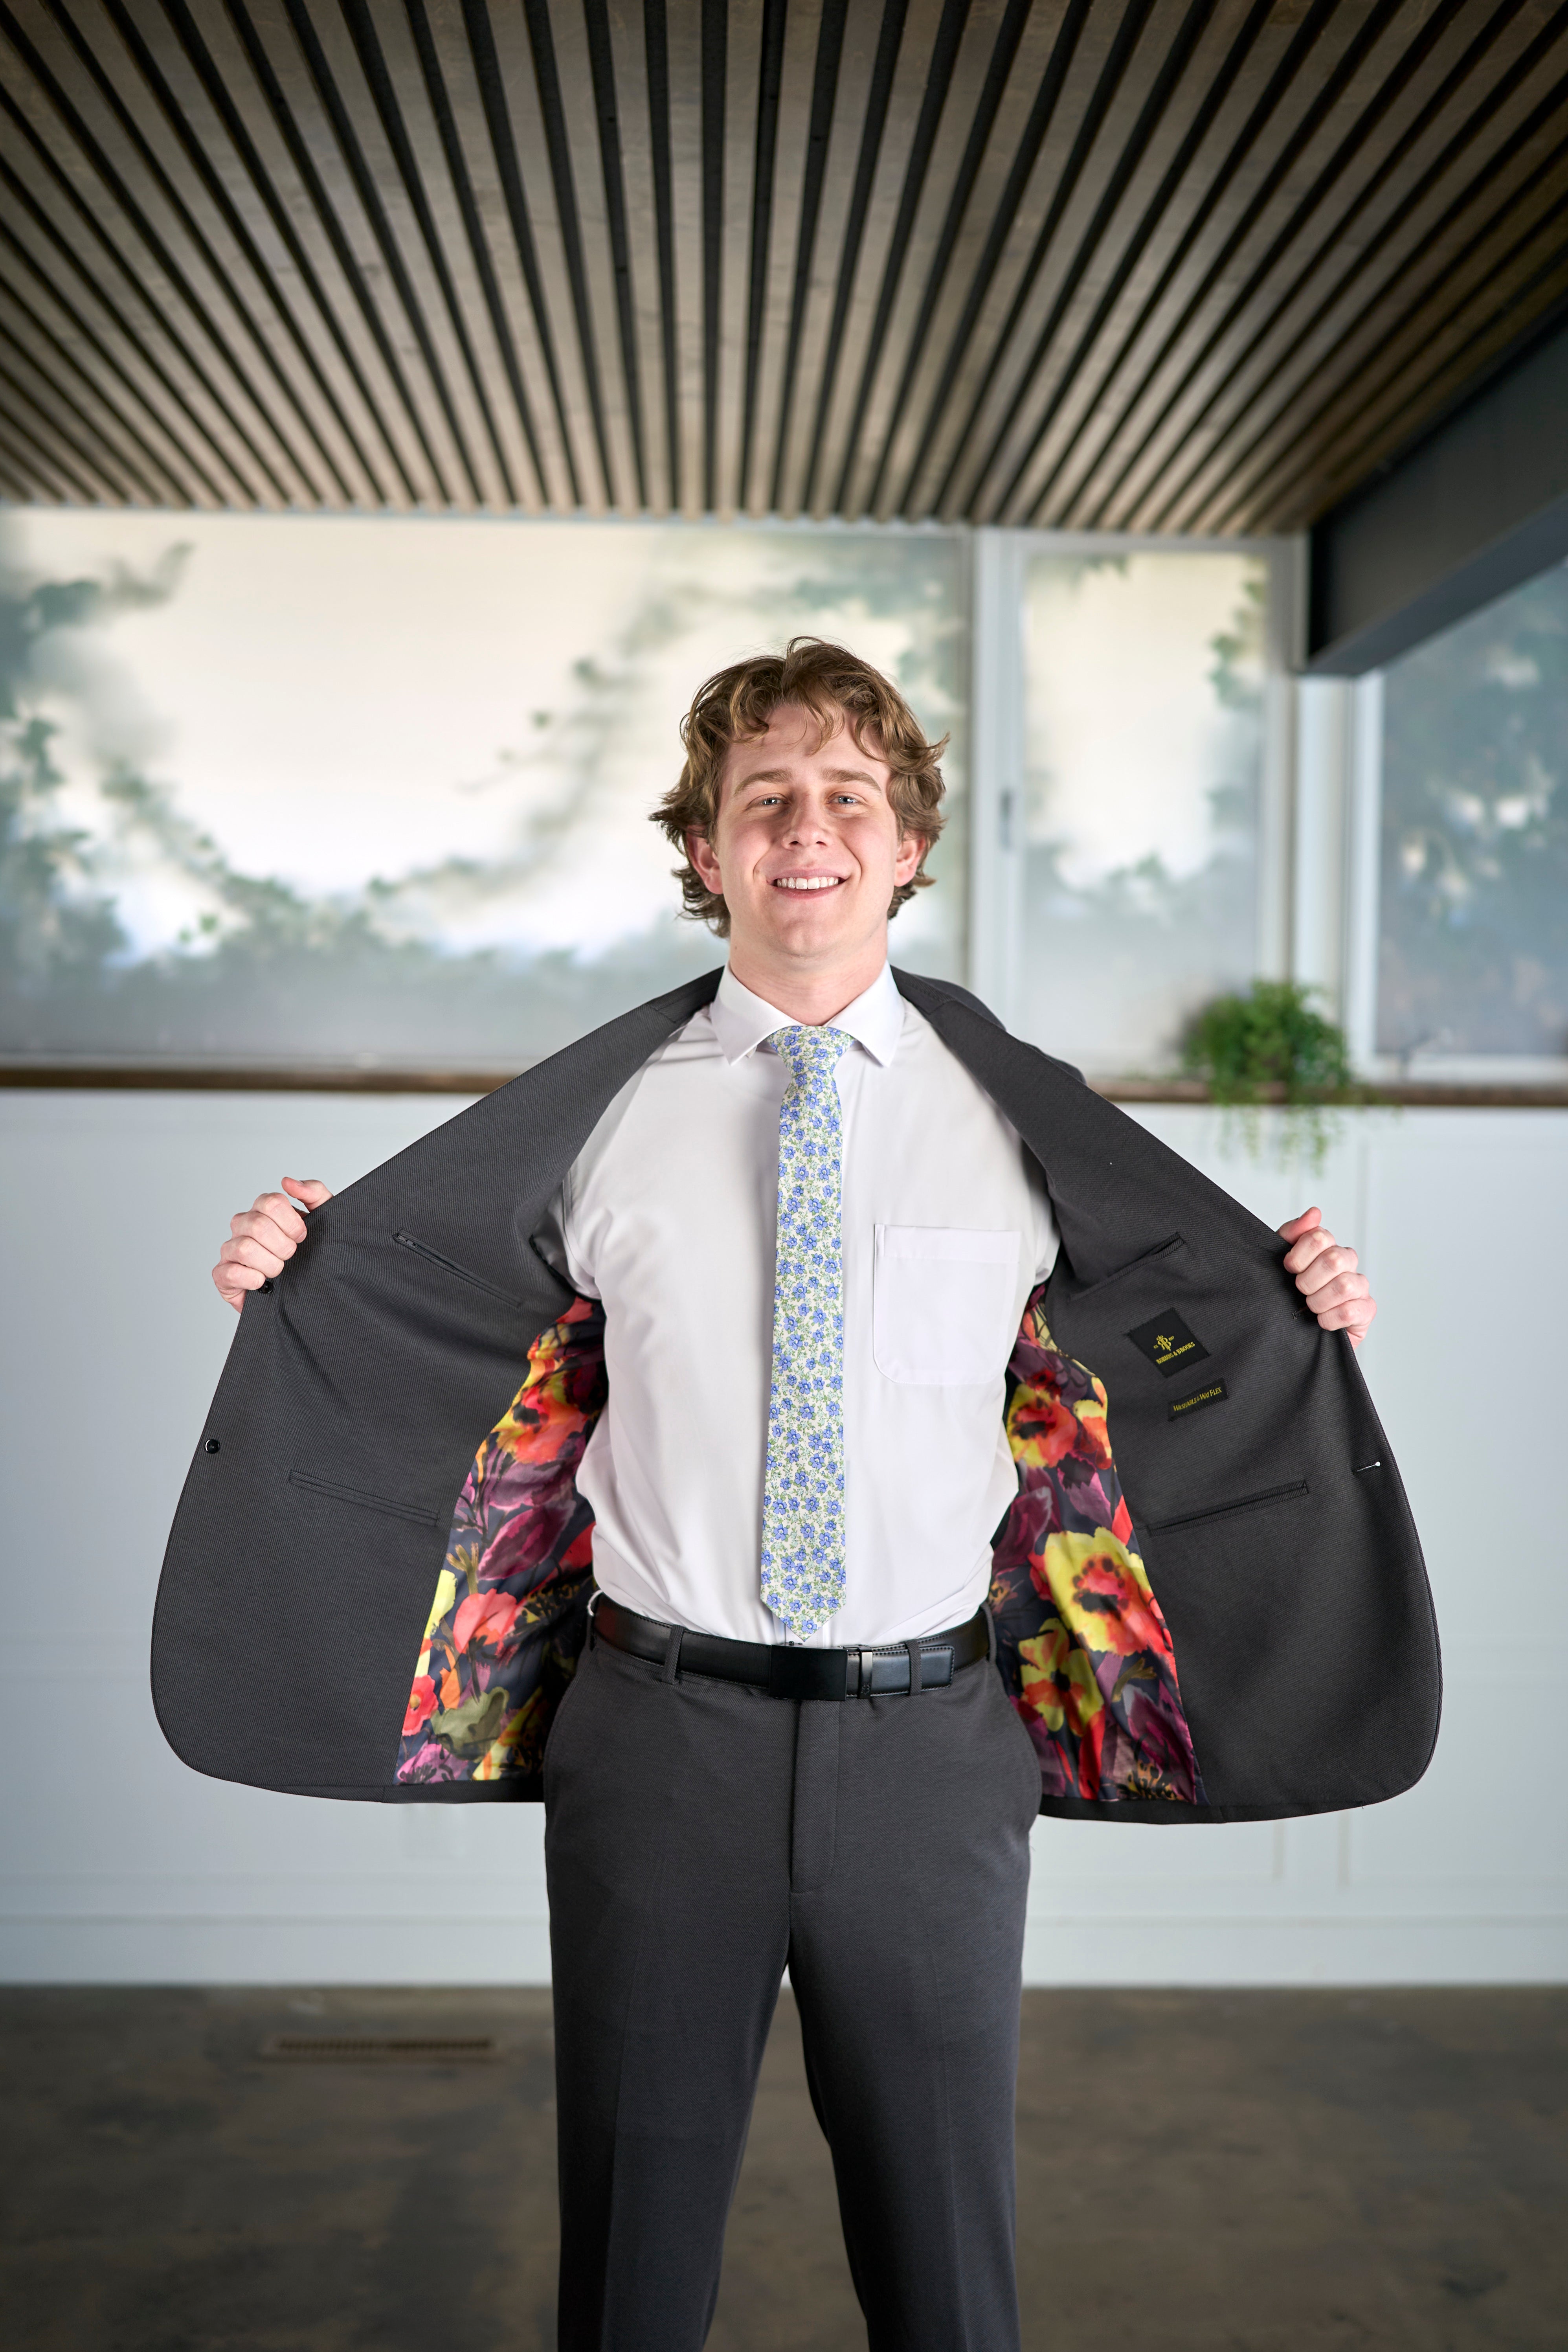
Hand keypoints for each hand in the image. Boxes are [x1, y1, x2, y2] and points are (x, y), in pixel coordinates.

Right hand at [212, 1177, 332, 1311]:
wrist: (305, 1293)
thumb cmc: (310, 1254)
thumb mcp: (323, 1221)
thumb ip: (314, 1194)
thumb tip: (288, 1182)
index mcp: (263, 1210)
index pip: (271, 1202)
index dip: (292, 1223)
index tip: (302, 1237)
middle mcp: (242, 1225)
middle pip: (258, 1225)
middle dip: (283, 1246)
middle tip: (291, 1256)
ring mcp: (229, 1249)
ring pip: (245, 1249)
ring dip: (271, 1265)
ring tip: (278, 1271)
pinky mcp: (222, 1275)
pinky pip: (231, 1273)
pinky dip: (252, 1280)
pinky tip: (263, 1283)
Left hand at [1278, 1206, 1375, 1347]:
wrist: (1290, 1334)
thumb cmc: (1287, 1294)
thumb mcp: (1279, 1262)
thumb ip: (1291, 1234)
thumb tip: (1314, 1213)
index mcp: (1326, 1247)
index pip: (1320, 1237)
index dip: (1299, 1255)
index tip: (1288, 1268)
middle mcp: (1346, 1263)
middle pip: (1335, 1259)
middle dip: (1308, 1280)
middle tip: (1299, 1290)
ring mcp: (1359, 1287)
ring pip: (1345, 1285)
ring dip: (1319, 1301)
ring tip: (1310, 1308)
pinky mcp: (1365, 1311)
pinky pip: (1351, 1311)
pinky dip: (1330, 1319)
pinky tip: (1321, 1322)